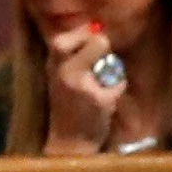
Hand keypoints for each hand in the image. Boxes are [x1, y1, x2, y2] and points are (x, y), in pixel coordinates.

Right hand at [37, 23, 122, 153]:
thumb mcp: (61, 75)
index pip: (68, 35)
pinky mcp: (99, 100)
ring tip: (100, 83)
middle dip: (103, 44)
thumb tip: (97, 29)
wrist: (67, 141)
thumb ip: (74, 54)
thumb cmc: (66, 105)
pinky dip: (116, 88)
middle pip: (97, 41)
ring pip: (111, 60)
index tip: (91, 40)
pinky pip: (118, 82)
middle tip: (102, 54)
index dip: (84, 33)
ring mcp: (82, 85)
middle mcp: (65, 72)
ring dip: (111, 69)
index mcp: (53, 63)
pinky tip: (105, 101)